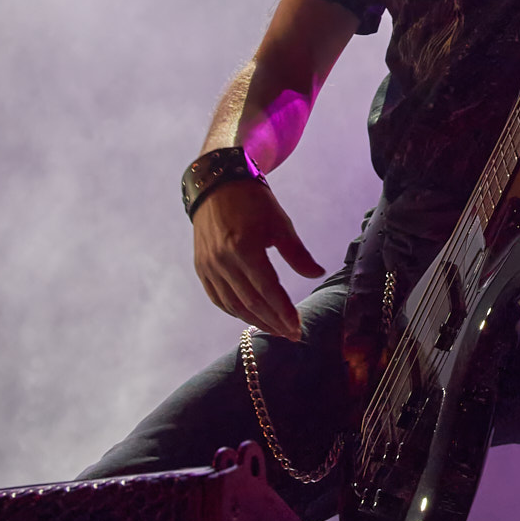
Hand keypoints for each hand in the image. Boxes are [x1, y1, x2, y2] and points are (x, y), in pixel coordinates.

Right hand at [192, 177, 324, 339]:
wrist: (216, 186)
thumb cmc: (253, 202)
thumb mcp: (280, 223)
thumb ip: (298, 253)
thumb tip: (317, 274)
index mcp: (244, 248)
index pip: (268, 290)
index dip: (284, 312)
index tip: (298, 328)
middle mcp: (223, 261)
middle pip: (251, 303)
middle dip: (273, 322)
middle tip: (291, 334)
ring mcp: (209, 266)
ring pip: (233, 305)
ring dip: (255, 321)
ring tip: (276, 330)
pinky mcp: (202, 268)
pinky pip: (218, 298)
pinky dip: (234, 312)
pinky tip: (250, 317)